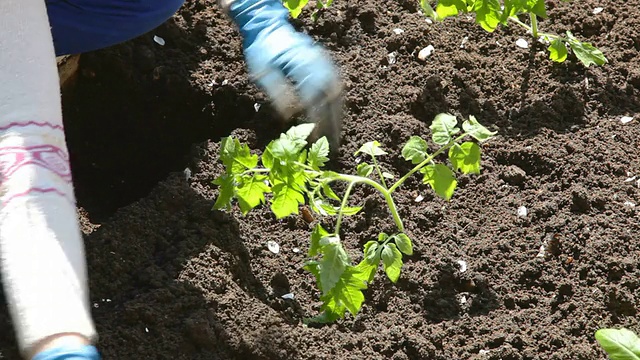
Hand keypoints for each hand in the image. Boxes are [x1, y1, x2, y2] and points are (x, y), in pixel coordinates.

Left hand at [224, 0, 342, 152]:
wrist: (267, 28)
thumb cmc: (262, 51)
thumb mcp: (263, 73)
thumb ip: (277, 94)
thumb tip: (289, 118)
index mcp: (302, 65)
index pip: (315, 97)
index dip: (317, 119)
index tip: (317, 138)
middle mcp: (318, 62)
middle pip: (331, 96)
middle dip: (333, 122)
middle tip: (334, 145)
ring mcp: (323, 61)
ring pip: (337, 92)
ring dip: (338, 115)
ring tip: (336, 136)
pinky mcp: (324, 63)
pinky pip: (336, 85)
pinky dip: (337, 103)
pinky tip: (335, 118)